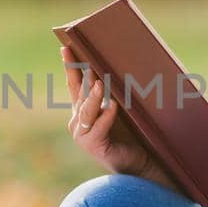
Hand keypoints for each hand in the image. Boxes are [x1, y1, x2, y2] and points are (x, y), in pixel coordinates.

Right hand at [61, 45, 174, 187]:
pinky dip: (105, 117)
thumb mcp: (121, 107)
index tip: (66, 47)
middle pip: (79, 93)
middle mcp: (78, 121)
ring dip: (93, 96)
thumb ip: (114, 91)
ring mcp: (82, 134)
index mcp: (82, 109)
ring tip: (99, 83)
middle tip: (80, 56)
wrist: (140, 160)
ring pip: (86, 110)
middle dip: (79, 75)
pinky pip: (98, 128)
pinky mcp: (93, 146)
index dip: (70, 66)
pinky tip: (113, 107)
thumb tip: (116, 65)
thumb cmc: (132, 132)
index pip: (74, 84)